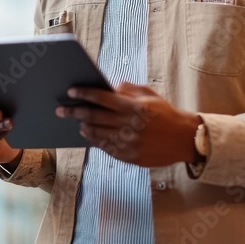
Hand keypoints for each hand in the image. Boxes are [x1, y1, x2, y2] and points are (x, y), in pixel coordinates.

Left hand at [56, 82, 200, 167]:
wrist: (183, 139)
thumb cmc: (165, 114)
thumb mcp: (149, 95)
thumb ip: (128, 89)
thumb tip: (109, 87)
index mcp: (133, 107)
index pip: (102, 98)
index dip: (84, 94)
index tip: (72, 92)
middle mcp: (128, 125)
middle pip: (93, 117)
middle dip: (74, 112)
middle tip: (61, 110)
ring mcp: (127, 142)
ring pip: (96, 134)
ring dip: (84, 127)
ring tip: (78, 123)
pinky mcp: (128, 156)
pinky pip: (105, 148)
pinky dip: (94, 140)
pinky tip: (90, 135)